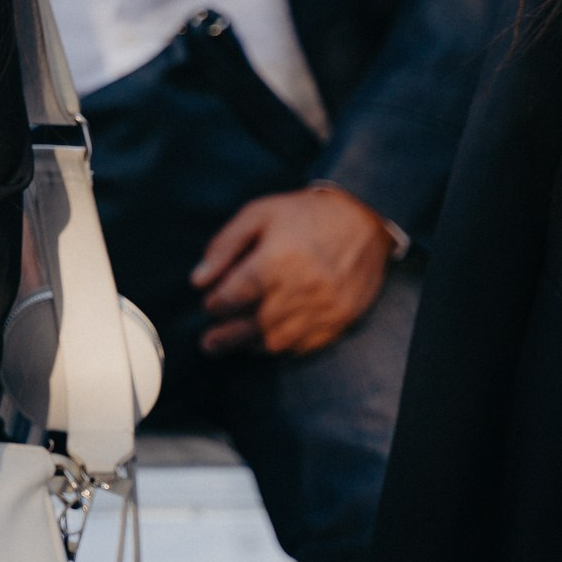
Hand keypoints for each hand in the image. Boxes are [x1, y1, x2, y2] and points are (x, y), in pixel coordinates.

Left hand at [191, 184, 394, 356]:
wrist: (364, 219)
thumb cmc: (304, 214)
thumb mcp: (258, 214)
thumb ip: (224, 246)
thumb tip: (197, 280)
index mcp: (279, 259)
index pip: (236, 294)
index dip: (216, 303)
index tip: (209, 303)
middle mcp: (303, 288)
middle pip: (255, 324)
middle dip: (226, 336)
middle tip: (208, 343)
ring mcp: (325, 308)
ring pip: (279, 341)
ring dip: (251, 345)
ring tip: (233, 344)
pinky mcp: (341, 319)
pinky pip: (305, 345)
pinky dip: (282, 348)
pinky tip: (266, 342)